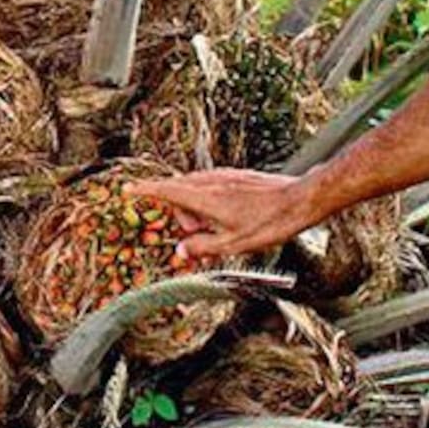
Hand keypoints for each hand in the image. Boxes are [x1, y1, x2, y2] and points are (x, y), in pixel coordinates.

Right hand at [126, 169, 320, 258]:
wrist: (300, 200)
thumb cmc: (270, 222)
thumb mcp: (234, 244)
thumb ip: (203, 247)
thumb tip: (182, 250)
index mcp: (205, 197)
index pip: (166, 190)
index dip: (145, 190)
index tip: (128, 190)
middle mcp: (211, 182)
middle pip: (179, 193)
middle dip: (181, 215)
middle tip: (197, 236)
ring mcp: (224, 176)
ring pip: (195, 190)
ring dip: (196, 210)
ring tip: (216, 229)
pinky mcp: (235, 176)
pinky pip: (210, 186)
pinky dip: (209, 202)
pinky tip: (228, 217)